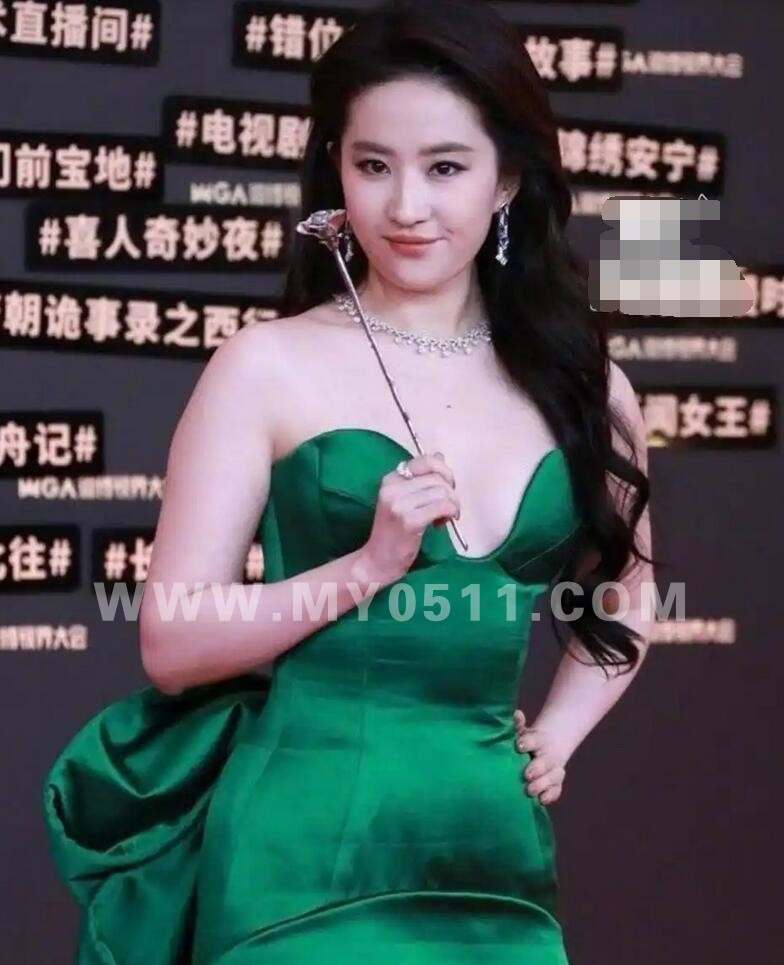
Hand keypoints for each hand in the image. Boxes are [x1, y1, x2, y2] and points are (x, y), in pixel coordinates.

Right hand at [360, 450, 459, 583]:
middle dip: (450, 491)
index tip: (446, 488)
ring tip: (443, 517)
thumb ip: (420, 479)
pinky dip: (450, 513)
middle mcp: (393, 488)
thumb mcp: (403, 500)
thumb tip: (440, 456)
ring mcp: (400, 504)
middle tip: (447, 507)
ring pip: (443, 491)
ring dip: (452, 504)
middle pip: (437, 478)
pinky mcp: (410, 521)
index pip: (425, 462)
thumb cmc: (392, 533)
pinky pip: (443, 506)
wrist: (376, 561)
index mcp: (390, 480)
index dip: (443, 472)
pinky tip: (442, 522)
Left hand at [513, 709, 567, 805]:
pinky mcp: (556, 782)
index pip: (534, 740)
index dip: (528, 742)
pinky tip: (542, 800)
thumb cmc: (527, 739)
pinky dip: (551, 795)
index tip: (519, 746)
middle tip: (526, 774)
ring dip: (544, 784)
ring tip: (530, 790)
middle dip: (538, 768)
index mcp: (538, 740)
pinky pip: (557, 789)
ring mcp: (554, 769)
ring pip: (554, 776)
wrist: (550, 743)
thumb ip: (518, 724)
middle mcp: (548, 754)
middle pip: (546, 761)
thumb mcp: (522, 730)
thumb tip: (517, 714)